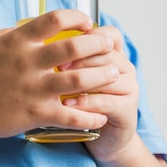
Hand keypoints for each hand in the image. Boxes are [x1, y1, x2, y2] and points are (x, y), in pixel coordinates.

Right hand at [0, 9, 118, 145]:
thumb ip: (9, 33)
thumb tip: (28, 26)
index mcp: (16, 40)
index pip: (54, 18)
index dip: (77, 17)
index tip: (87, 22)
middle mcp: (27, 61)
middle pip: (74, 46)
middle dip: (98, 44)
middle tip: (109, 46)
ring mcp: (32, 88)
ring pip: (80, 79)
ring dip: (102, 76)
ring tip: (114, 74)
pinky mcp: (35, 113)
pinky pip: (71, 115)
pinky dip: (90, 116)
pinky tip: (100, 115)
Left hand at [61, 25, 139, 161]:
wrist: (102, 133)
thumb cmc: (82, 96)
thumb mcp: (72, 71)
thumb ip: (63, 53)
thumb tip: (37, 39)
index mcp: (113, 52)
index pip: (109, 34)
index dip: (90, 35)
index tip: (65, 40)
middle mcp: (124, 66)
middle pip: (106, 53)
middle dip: (79, 58)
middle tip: (57, 65)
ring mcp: (129, 87)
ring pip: (107, 76)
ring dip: (81, 80)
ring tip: (58, 85)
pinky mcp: (127, 109)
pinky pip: (106, 101)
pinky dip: (85, 102)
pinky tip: (67, 104)